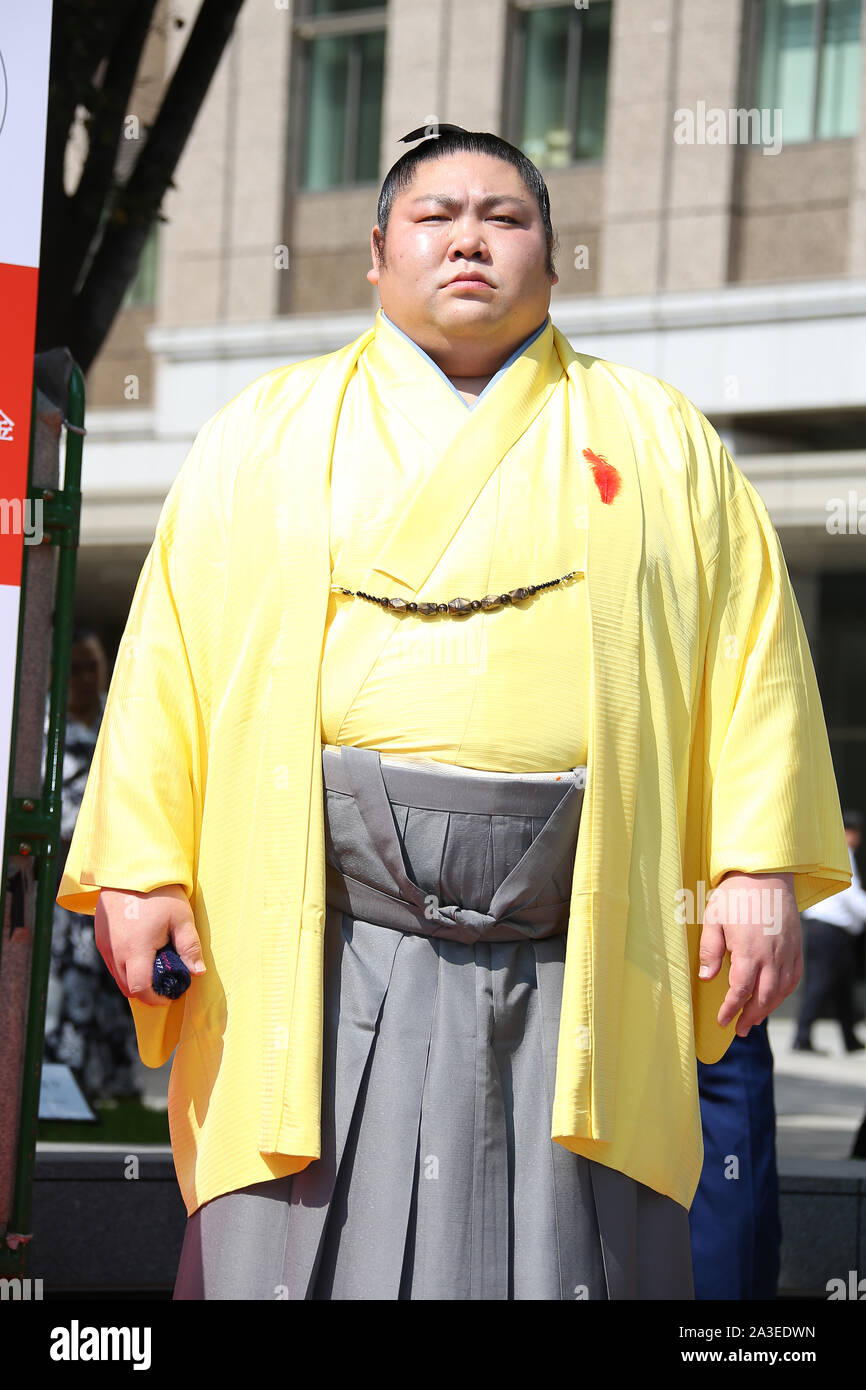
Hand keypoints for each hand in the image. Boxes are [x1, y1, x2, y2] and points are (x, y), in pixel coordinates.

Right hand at [94, 884, 205, 1007]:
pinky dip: (125, 966)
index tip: (170, 994)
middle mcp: (115, 952)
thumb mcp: (181, 918)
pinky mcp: (100, 937)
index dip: (156, 999)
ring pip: (118, 976)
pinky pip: (111, 962)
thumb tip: (198, 972)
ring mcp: (105, 946)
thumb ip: (189, 947)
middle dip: (147, 991)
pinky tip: (141, 951)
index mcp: (135, 950)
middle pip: (128, 988)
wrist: (131, 868)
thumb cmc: (159, 893)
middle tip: (166, 980)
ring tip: (155, 963)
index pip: (141, 990)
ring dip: (135, 978)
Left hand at [697, 871, 801, 1036]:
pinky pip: (794, 977)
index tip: (722, 1022)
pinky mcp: (797, 946)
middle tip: (739, 1029)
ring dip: (768, 1008)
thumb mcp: (714, 918)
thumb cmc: (735, 894)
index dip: (731, 1010)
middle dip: (751, 1016)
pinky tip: (775, 997)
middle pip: (764, 997)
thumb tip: (706, 978)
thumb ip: (710, 950)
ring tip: (754, 1019)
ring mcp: (788, 952)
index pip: (740, 991)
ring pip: (781, 990)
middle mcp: (772, 956)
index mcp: (749, 952)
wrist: (766, 873)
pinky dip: (785, 992)